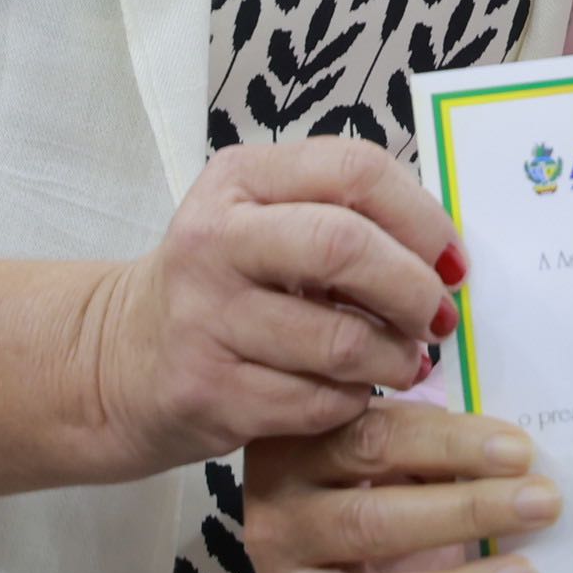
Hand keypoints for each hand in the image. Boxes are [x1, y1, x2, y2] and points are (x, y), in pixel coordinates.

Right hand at [73, 141, 464, 473]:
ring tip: (405, 361)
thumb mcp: (266, 221)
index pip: (356, 171)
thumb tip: (447, 254)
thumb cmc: (225, 285)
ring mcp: (204, 318)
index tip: (452, 260)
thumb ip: (345, 216)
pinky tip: (350, 393)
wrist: (120, 359)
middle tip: (438, 317)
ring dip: (395, 357)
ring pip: (340, 339)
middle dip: (413, 289)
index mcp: (240, 180)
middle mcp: (213, 240)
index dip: (423, 218)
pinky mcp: (206, 391)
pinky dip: (352, 400)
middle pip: (346, 248)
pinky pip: (316, 401)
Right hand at [249, 399, 557, 572]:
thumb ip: (440, 439)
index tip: (520, 452)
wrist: (318, 522)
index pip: (375, 442)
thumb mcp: (394, 434)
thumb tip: (523, 456)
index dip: (451, 446)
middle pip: (369, 525)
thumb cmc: (376, 468)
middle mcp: (278, 524)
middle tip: (542, 506)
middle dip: (466, 515)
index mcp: (297, 452)